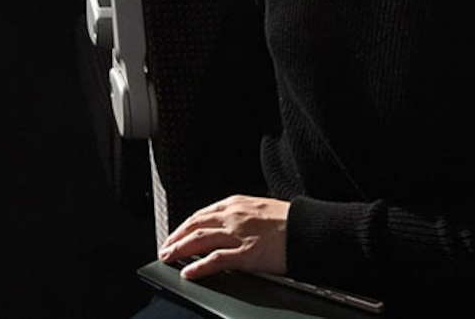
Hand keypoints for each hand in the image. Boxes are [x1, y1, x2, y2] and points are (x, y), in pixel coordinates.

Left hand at [160, 194, 291, 280]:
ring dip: (180, 249)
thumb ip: (241, 215)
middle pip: (195, 225)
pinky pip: (216, 260)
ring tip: (168, 257)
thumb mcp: (261, 208)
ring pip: (200, 240)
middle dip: (176, 237)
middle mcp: (233, 216)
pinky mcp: (246, 254)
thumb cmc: (290, 220)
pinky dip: (199, 266)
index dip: (185, 225)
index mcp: (236, 203)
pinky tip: (189, 272)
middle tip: (165, 248)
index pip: (202, 214)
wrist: (309, 229)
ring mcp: (238, 234)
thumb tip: (228, 225)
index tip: (176, 234)